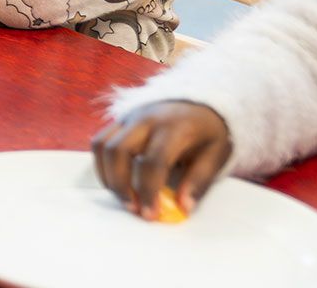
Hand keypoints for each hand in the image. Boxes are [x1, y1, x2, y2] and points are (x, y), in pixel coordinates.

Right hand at [91, 100, 231, 219]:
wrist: (198, 101)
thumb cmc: (207, 132)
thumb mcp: (216, 155)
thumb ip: (198, 181)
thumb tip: (182, 208)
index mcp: (174, 128)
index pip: (153, 161)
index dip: (148, 191)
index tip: (150, 214)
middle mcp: (146, 120)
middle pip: (118, 151)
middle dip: (120, 184)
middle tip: (133, 208)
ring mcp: (128, 118)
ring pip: (103, 146)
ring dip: (107, 176)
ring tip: (123, 197)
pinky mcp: (119, 121)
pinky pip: (100, 142)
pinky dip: (102, 165)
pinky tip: (116, 182)